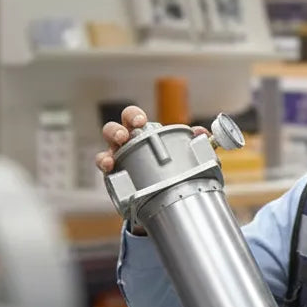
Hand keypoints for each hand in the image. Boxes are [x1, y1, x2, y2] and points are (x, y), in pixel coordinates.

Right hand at [93, 104, 209, 174]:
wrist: (167, 190)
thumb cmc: (171, 162)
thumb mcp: (186, 150)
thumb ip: (197, 140)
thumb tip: (202, 132)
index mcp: (140, 132)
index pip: (132, 117)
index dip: (134, 116)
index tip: (141, 121)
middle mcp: (126, 143)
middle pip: (113, 130)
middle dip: (116, 131)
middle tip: (124, 136)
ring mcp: (118, 160)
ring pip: (105, 151)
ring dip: (106, 153)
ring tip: (112, 159)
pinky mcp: (115, 178)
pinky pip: (106, 173)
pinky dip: (106, 170)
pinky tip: (110, 170)